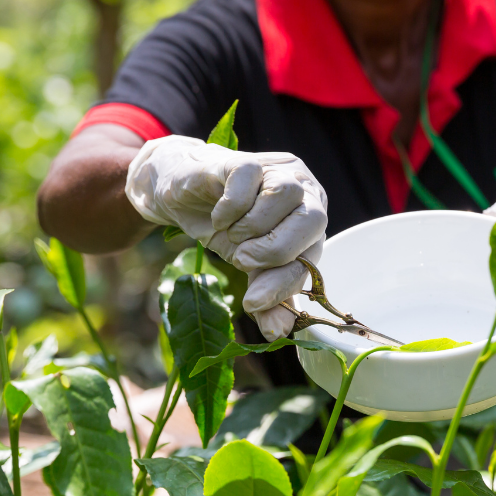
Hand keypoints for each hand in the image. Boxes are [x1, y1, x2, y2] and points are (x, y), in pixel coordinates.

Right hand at [126, 136, 327, 339]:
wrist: (181, 196)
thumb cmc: (226, 229)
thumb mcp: (248, 268)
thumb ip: (268, 297)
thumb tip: (276, 334)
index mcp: (311, 219)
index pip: (314, 254)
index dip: (284, 282)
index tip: (253, 301)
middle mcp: (304, 190)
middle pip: (313, 219)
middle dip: (274, 251)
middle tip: (242, 259)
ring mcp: (276, 170)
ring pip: (285, 194)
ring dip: (253, 226)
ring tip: (232, 234)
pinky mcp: (245, 160)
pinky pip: (248, 180)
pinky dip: (231, 208)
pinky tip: (219, 217)